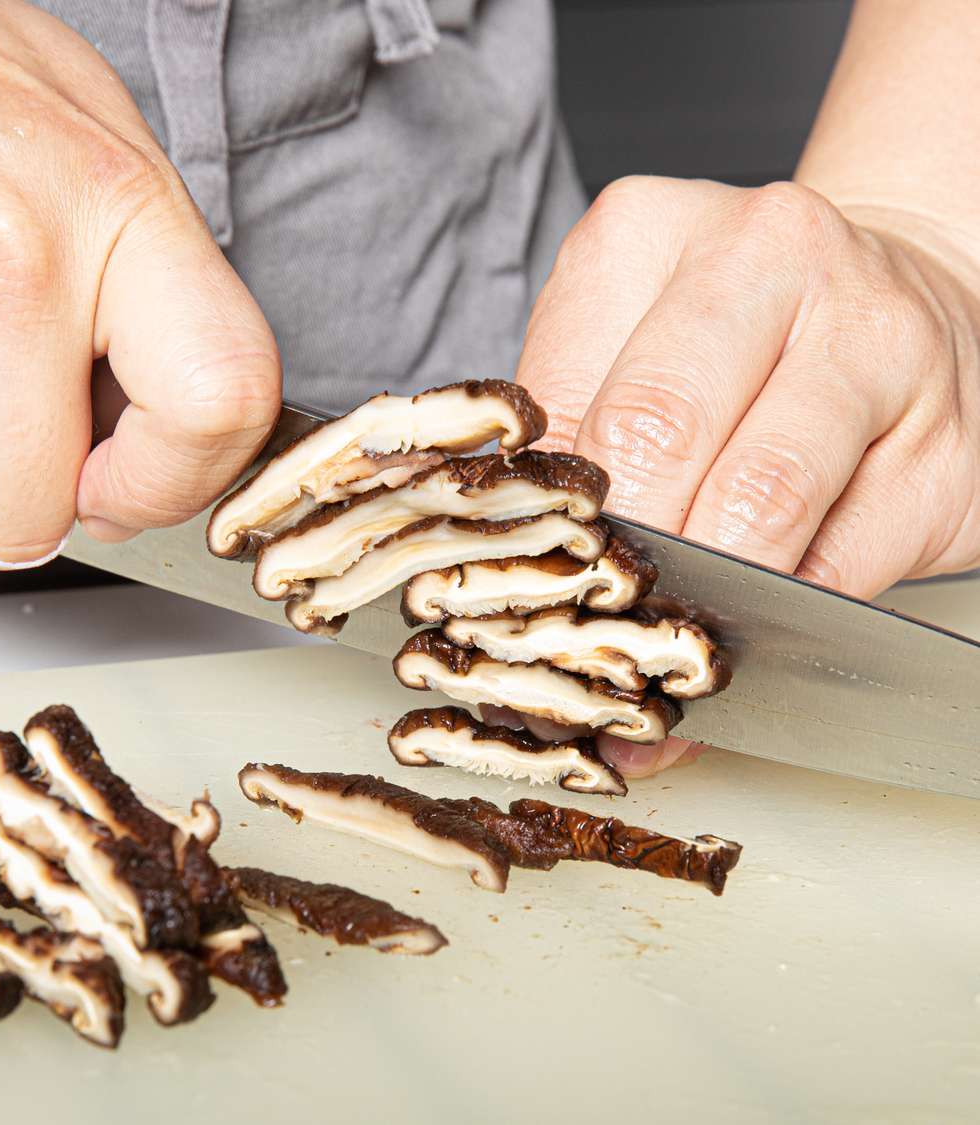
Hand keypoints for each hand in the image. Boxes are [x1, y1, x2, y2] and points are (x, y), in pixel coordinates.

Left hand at [516, 177, 979, 776]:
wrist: (891, 297)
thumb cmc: (726, 335)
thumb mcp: (614, 339)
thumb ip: (561, 422)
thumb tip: (507, 541)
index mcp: (653, 233)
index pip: (573, 394)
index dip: (552, 508)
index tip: (535, 570)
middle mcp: (775, 258)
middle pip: (661, 433)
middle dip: (621, 546)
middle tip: (597, 608)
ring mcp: (881, 342)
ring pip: (765, 499)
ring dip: (703, 586)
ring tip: (668, 626)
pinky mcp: (951, 442)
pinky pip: (848, 559)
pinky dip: (788, 609)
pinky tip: (757, 615)